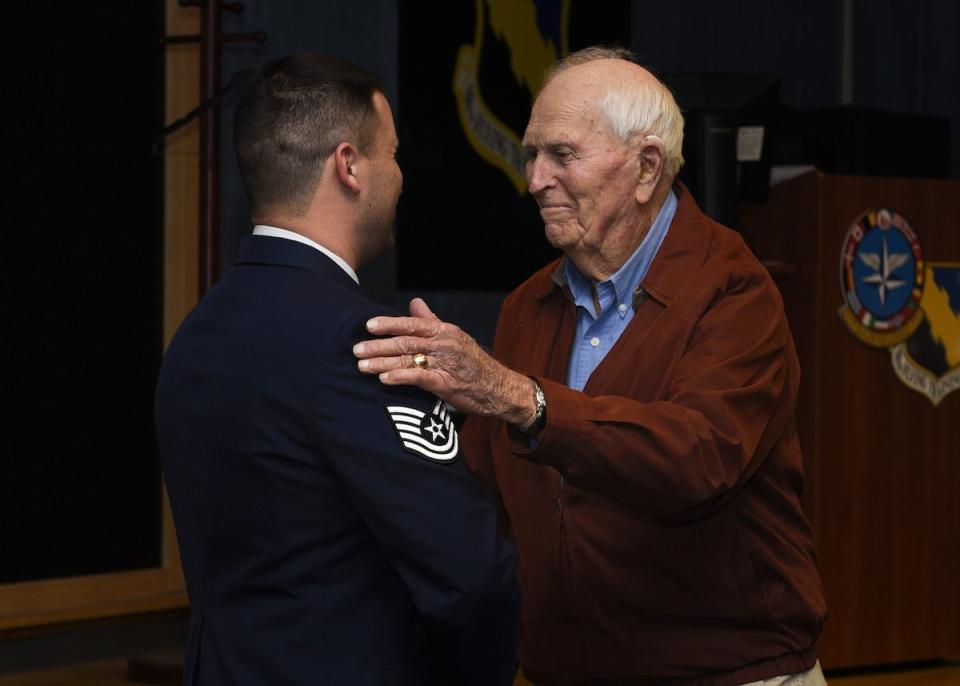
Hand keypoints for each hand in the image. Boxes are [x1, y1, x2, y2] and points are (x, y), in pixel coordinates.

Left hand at [353, 298, 535, 425]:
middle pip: (406, 342)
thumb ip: (431, 321)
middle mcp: (444, 344)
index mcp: (444, 331)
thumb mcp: (454, 337)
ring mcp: (445, 364)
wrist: (499, 388)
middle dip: (378, 346)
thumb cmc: (473, 363)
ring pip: (409, 360)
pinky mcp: (447, 385)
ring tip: (362, 366)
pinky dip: (401, 377)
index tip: (368, 325)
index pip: (412, 323)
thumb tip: (415, 303)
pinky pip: (420, 378)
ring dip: (382, 363)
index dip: (389, 324)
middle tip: (356, 350)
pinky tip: (384, 379)